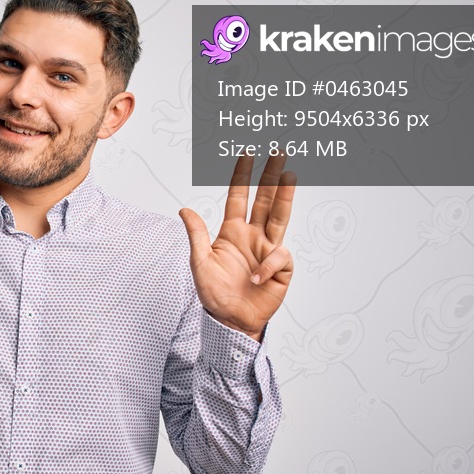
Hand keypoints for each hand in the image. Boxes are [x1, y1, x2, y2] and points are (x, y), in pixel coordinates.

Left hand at [178, 152, 295, 339]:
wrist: (230, 321)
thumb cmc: (215, 294)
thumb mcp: (199, 262)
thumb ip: (196, 235)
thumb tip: (184, 210)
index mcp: (232, 232)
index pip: (238, 197)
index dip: (242, 176)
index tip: (246, 154)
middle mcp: (253, 236)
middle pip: (265, 200)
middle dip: (271, 177)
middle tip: (278, 153)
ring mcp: (268, 250)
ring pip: (280, 216)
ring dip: (285, 195)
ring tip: (290, 174)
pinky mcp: (281, 268)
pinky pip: (280, 256)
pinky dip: (268, 265)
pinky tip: (256, 278)